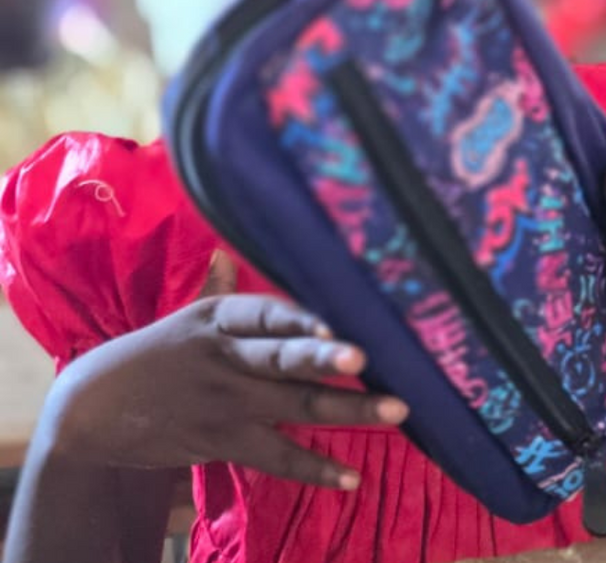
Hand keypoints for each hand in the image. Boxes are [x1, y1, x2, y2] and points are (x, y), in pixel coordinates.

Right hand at [42, 252, 406, 489]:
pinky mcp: (222, 442)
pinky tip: (352, 477)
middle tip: (365, 357)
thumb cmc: (155, 353)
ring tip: (396, 411)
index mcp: (219, 319)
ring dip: (347, 410)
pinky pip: (276, 457)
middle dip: (324, 357)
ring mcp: (226, 404)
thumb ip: (219, 284)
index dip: (296, 315)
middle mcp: (226, 358)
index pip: (262, 311)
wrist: (92, 410)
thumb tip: (228, 247)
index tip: (332, 317)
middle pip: (282, 358)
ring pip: (294, 406)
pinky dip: (315, 467)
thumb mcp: (187, 314)